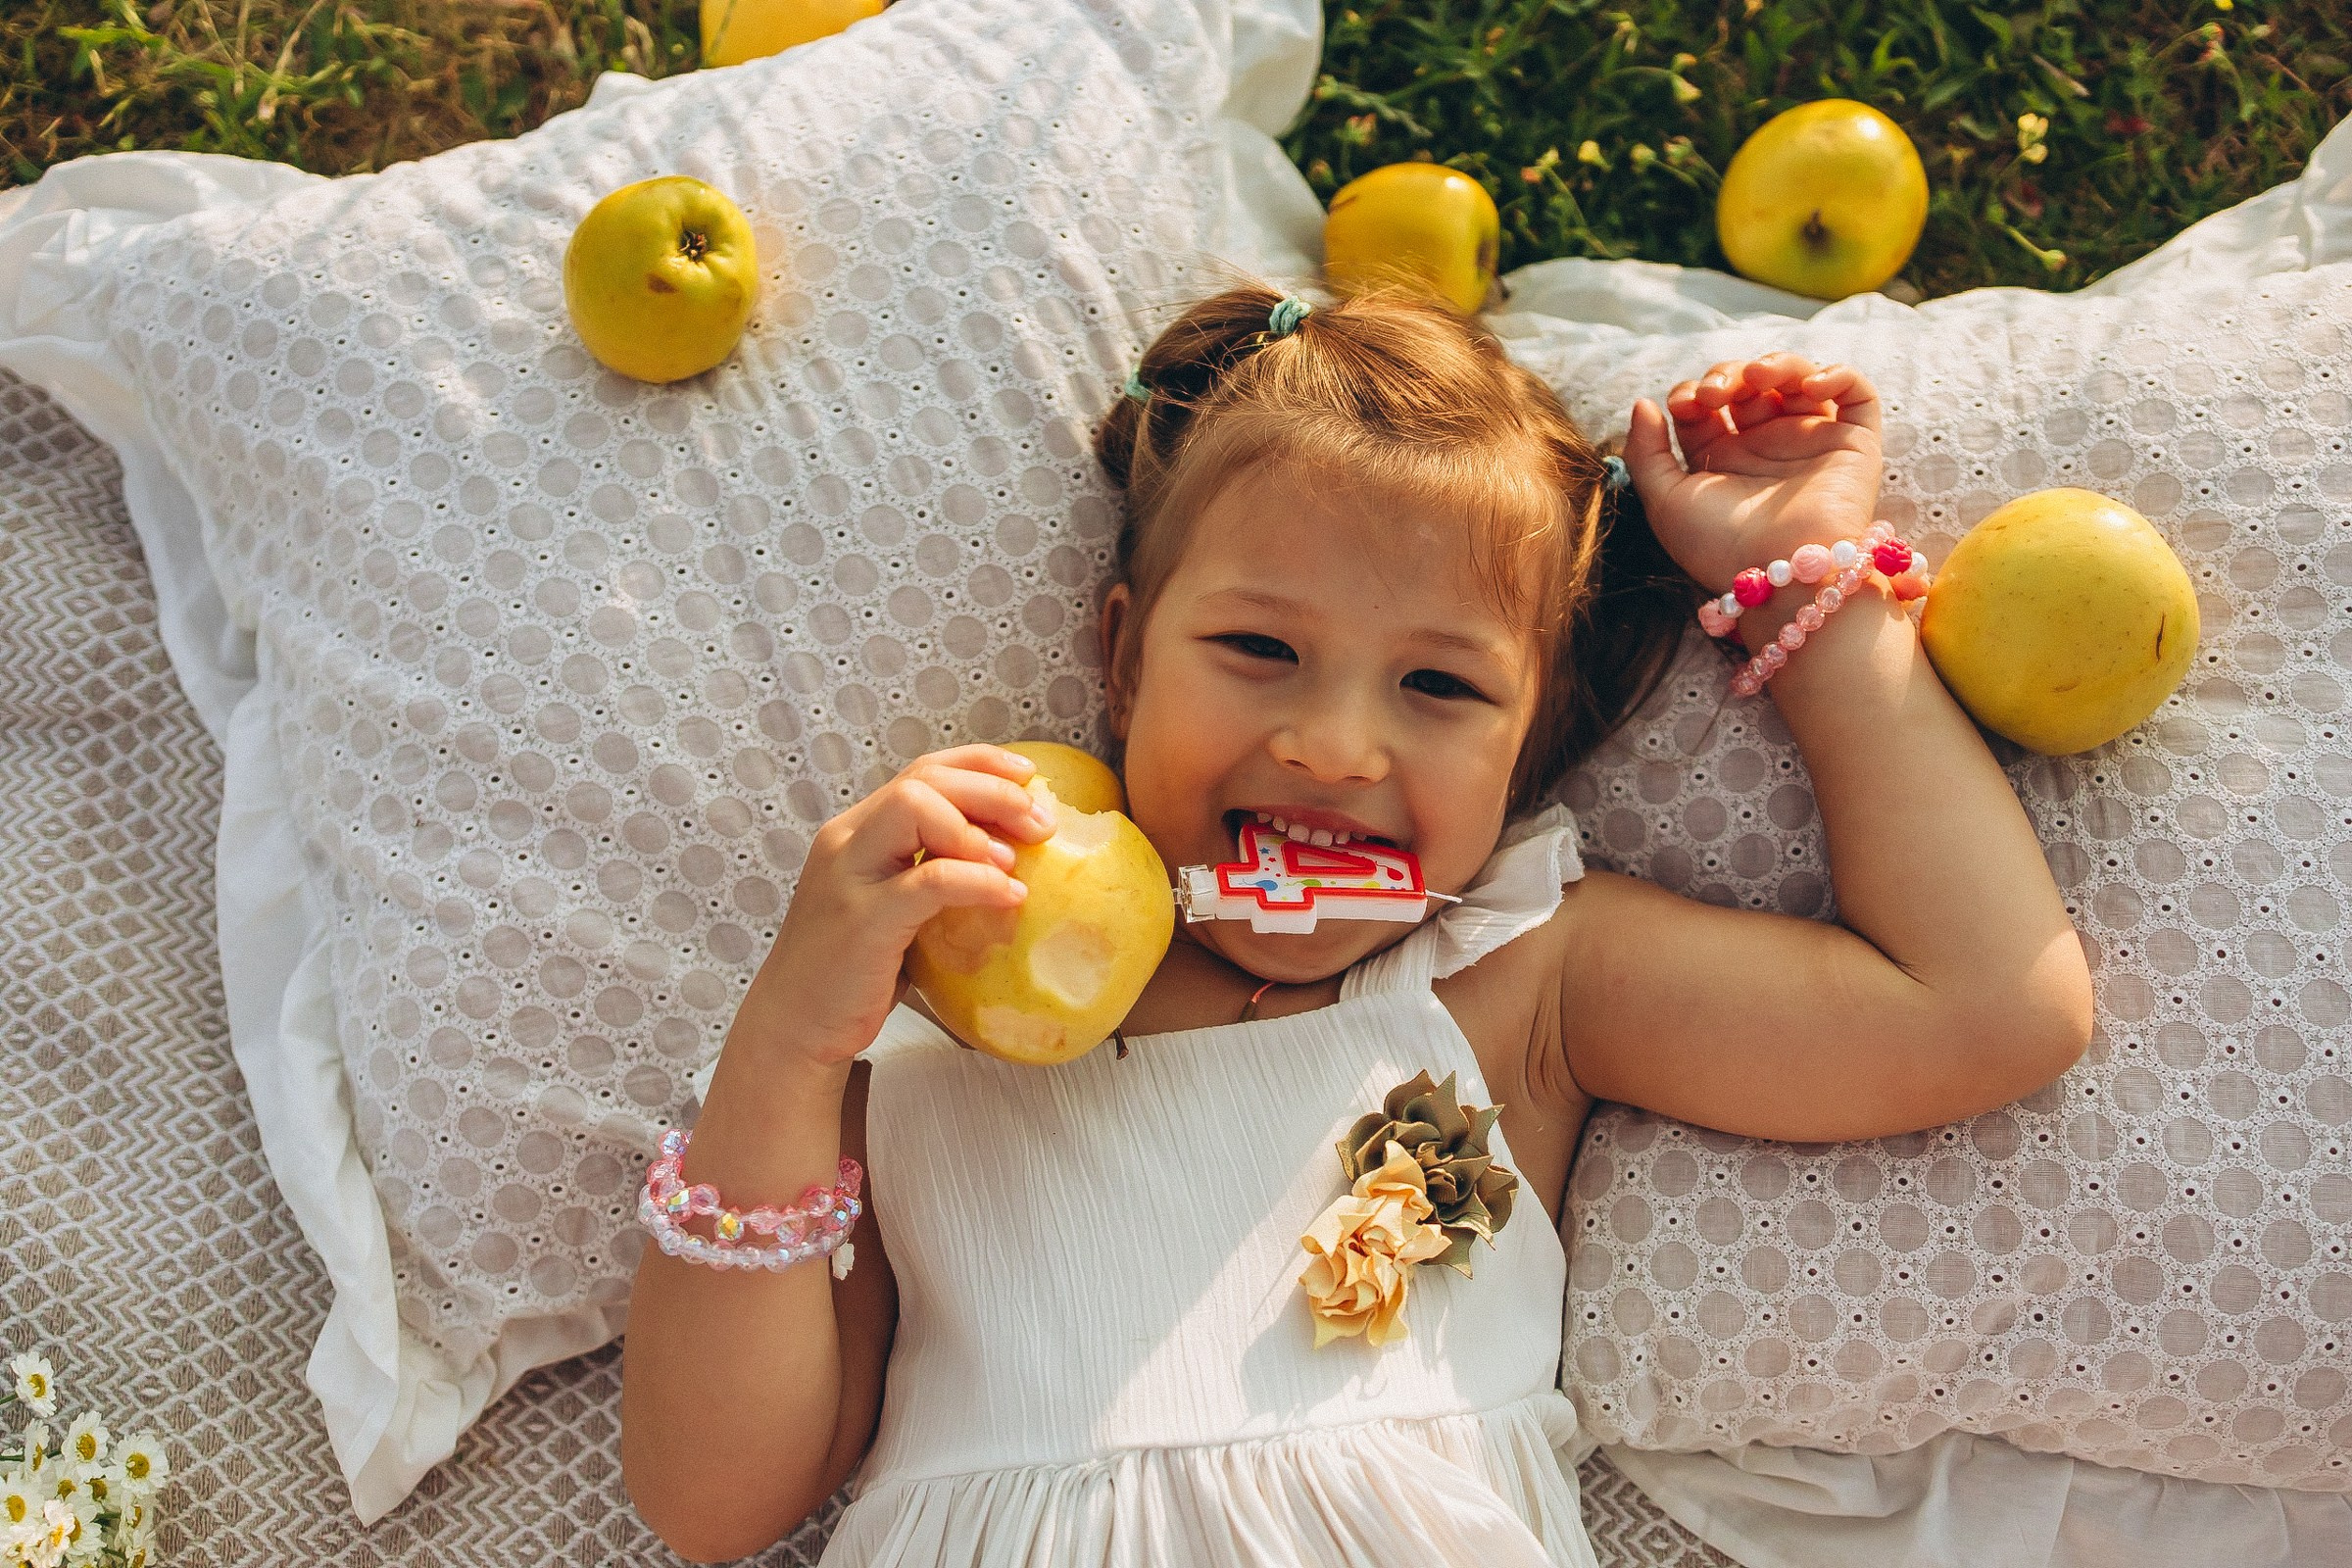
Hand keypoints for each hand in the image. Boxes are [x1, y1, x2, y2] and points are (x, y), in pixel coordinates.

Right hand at [730, 746, 1056, 1070]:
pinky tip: (1009, 896)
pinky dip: (977, 881)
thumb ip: (930, 875)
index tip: (1029, 778)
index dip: (980, 764)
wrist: (795, 1025)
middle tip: (1041, 823)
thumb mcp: (894, 908)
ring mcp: (849, 877)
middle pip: (924, 780)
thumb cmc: (854, 971)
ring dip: (978, 827)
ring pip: (914, 808)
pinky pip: (928, 881)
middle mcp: (847, 841)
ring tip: (1016, 859)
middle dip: (992, 791)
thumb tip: (1011, 859)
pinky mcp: (862, 920)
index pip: (921, 771)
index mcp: (857, 831)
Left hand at [1622, 353, 1883, 592]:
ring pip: (1799, 379)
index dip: (1692, 392)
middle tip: (1716, 395)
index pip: (1706, 405)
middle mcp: (1767, 448)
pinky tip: (1810, 384)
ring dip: (1777, 364)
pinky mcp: (1854, 445)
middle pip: (1748, 386)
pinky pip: (1857, 394)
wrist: (1782, 575)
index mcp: (1723, 461)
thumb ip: (1646, 453)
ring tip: (1757, 378)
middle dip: (1727, 375)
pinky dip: (1838, 374)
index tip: (1684, 405)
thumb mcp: (1665, 502)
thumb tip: (1643, 404)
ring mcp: (1811, 443)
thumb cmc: (1720, 548)